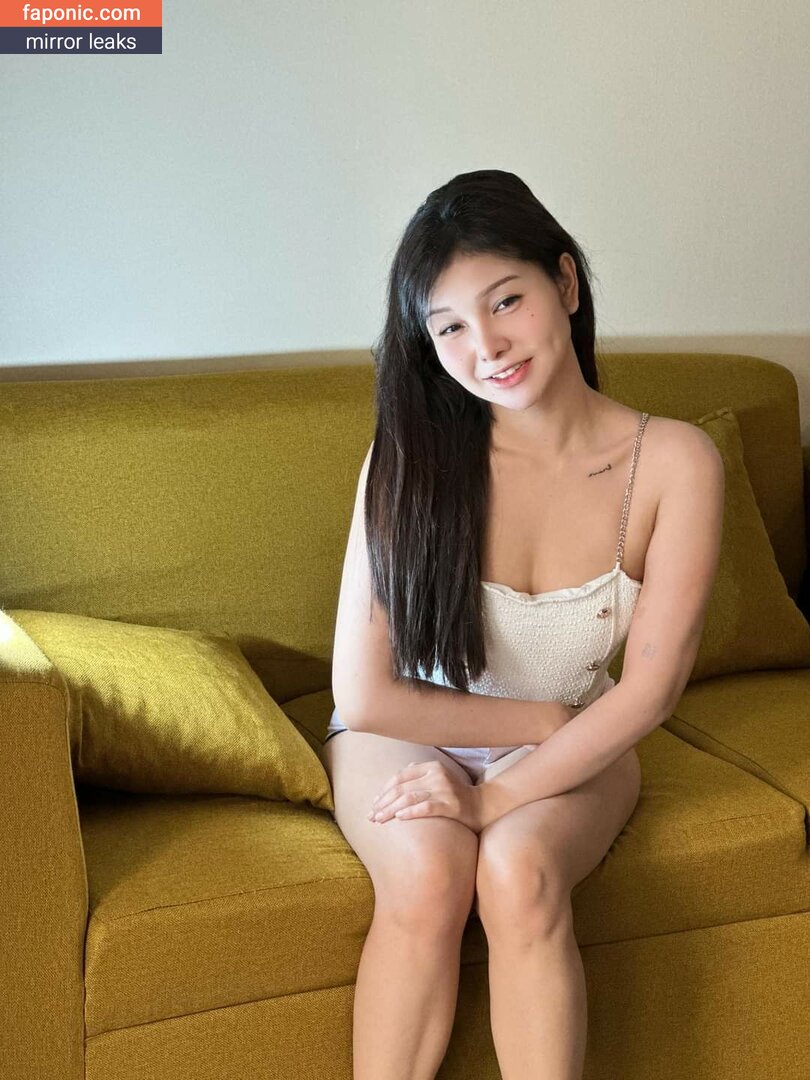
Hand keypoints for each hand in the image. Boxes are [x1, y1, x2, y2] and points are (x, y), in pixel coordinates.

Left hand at [368, 759, 485, 832]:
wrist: (482, 806)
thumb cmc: (456, 794)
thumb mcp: (439, 777)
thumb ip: (420, 773)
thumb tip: (400, 775)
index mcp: (432, 766)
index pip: (400, 776)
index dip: (385, 790)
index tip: (374, 803)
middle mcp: (436, 775)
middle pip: (402, 788)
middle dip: (383, 802)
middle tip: (371, 816)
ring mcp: (444, 789)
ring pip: (409, 798)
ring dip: (390, 810)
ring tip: (379, 819)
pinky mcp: (450, 805)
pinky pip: (426, 807)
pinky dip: (410, 812)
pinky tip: (399, 817)